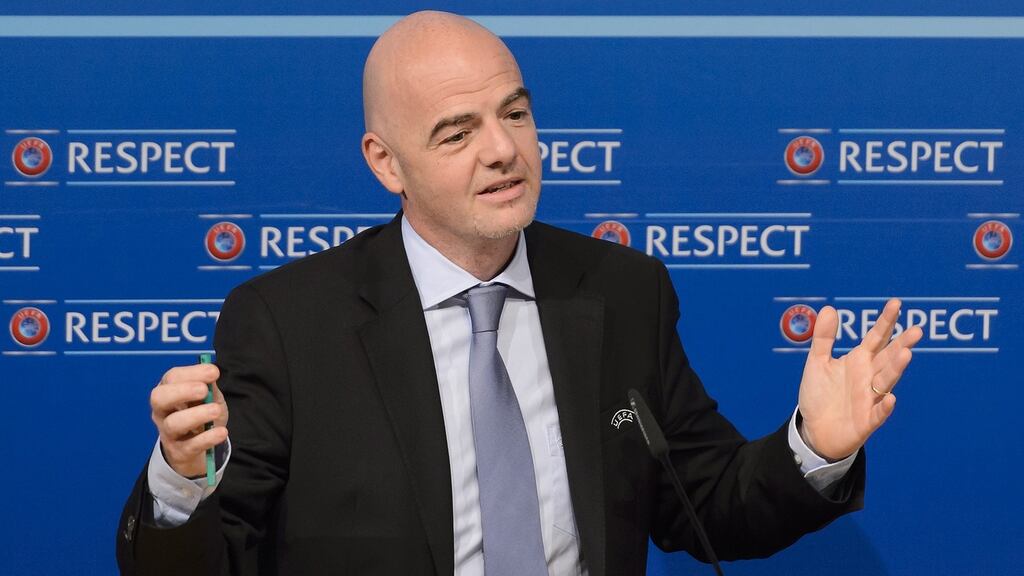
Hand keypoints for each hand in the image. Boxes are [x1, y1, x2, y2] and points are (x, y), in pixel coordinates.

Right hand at [150, 363, 228, 477]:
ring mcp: (168, 432)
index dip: (192, 373)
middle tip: (203, 390)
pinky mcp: (179, 452)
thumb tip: (212, 372)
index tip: (213, 372)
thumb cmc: (202, 415)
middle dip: (182, 391)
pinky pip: (190, 445)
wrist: (200, 448)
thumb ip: (210, 386)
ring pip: (173, 423)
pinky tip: (221, 432)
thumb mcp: (208, 397)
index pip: (172, 377)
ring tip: (216, 411)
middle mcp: (162, 411)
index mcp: (169, 391)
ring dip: (196, 415)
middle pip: (159, 398)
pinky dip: (207, 438)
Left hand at [797, 299, 922, 460]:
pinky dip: (884, 406)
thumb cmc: (820, 395)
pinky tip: (889, 397)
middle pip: (888, 357)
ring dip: (896, 369)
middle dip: (902, 344)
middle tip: (917, 330)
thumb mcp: (817, 363)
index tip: (896, 303)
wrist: (814, 430)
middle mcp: (869, 377)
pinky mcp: (866, 421)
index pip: (877, 337)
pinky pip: (878, 413)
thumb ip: (824, 338)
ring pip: (886, 381)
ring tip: (906, 354)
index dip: (886, 321)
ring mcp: (870, 398)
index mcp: (859, 361)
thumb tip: (828, 308)